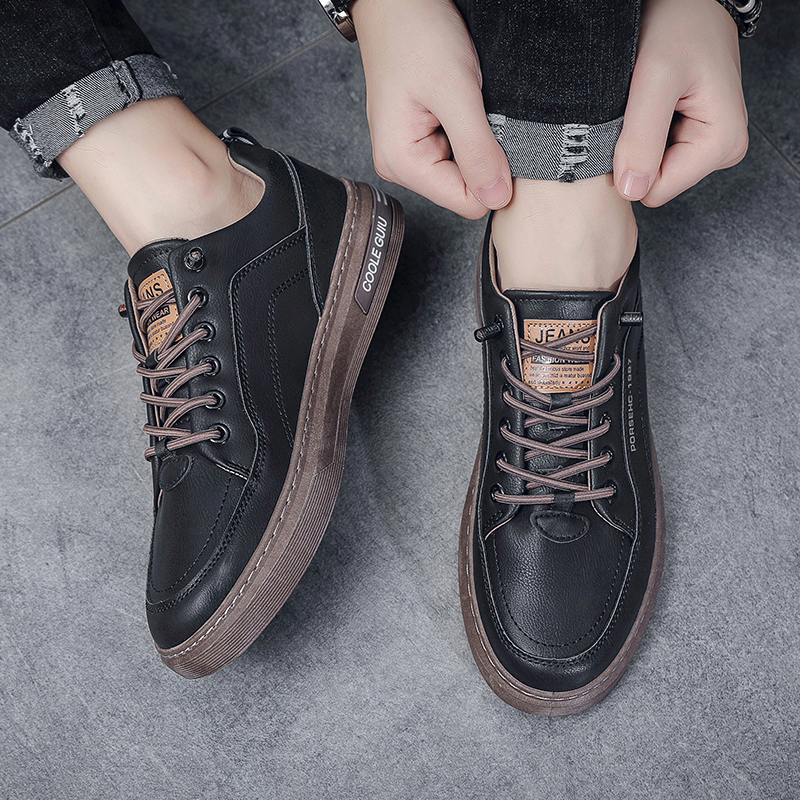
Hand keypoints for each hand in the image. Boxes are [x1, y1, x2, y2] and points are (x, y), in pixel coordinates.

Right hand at [351, 0, 511, 218]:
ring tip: (466, 103)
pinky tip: (462, 104)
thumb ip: (477, 150)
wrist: (397, 0)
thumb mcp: (456, 92)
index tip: (495, 136)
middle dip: (482, 156)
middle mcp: (400, 165)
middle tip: (478, 112)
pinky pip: (458, 152)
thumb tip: (497, 198)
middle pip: (464, 189)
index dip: (491, 174)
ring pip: (464, 171)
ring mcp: (409, 153)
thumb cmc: (415, 35)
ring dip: (477, 140)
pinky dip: (470, 130)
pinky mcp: (420, 139)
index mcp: (402, 162)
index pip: (466, 202)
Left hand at [614, 0, 748, 205]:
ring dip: (635, 140)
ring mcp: (706, 143)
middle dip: (634, 151)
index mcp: (722, 142)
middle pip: (653, 183)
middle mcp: (720, 149)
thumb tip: (632, 190)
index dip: (631, 164)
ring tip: (641, 104)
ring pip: (649, 170)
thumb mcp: (655, 79)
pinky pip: (652, 154)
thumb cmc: (678, 24)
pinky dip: (639, 133)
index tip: (627, 125)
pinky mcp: (692, 136)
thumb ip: (642, 139)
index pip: (656, 191)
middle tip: (634, 110)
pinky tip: (644, 106)